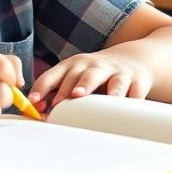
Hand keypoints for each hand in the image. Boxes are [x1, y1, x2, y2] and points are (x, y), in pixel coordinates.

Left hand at [28, 49, 153, 111]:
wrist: (134, 59)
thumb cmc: (95, 74)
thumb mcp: (75, 76)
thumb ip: (57, 92)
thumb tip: (39, 113)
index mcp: (74, 65)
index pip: (54, 75)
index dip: (42, 87)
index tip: (33, 101)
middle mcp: (95, 66)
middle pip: (82, 75)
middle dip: (71, 87)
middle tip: (61, 101)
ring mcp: (117, 72)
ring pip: (110, 80)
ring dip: (105, 89)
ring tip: (95, 97)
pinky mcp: (137, 81)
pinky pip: (135, 90)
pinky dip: (133, 98)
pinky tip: (128, 104)